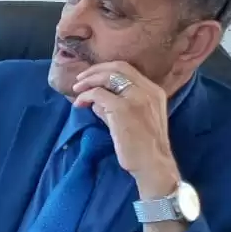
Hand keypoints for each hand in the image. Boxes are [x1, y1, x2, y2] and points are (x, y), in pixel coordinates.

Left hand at [71, 61, 180, 195]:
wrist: (153, 164)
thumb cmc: (143, 146)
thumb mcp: (134, 120)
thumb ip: (116, 106)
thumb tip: (95, 100)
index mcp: (154, 90)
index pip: (127, 68)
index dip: (105, 69)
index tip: (91, 76)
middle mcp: (148, 90)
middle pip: (117, 67)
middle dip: (94, 71)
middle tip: (79, 80)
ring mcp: (136, 98)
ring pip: (106, 77)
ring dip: (87, 82)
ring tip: (76, 91)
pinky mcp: (122, 108)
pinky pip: (98, 94)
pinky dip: (86, 96)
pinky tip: (80, 105)